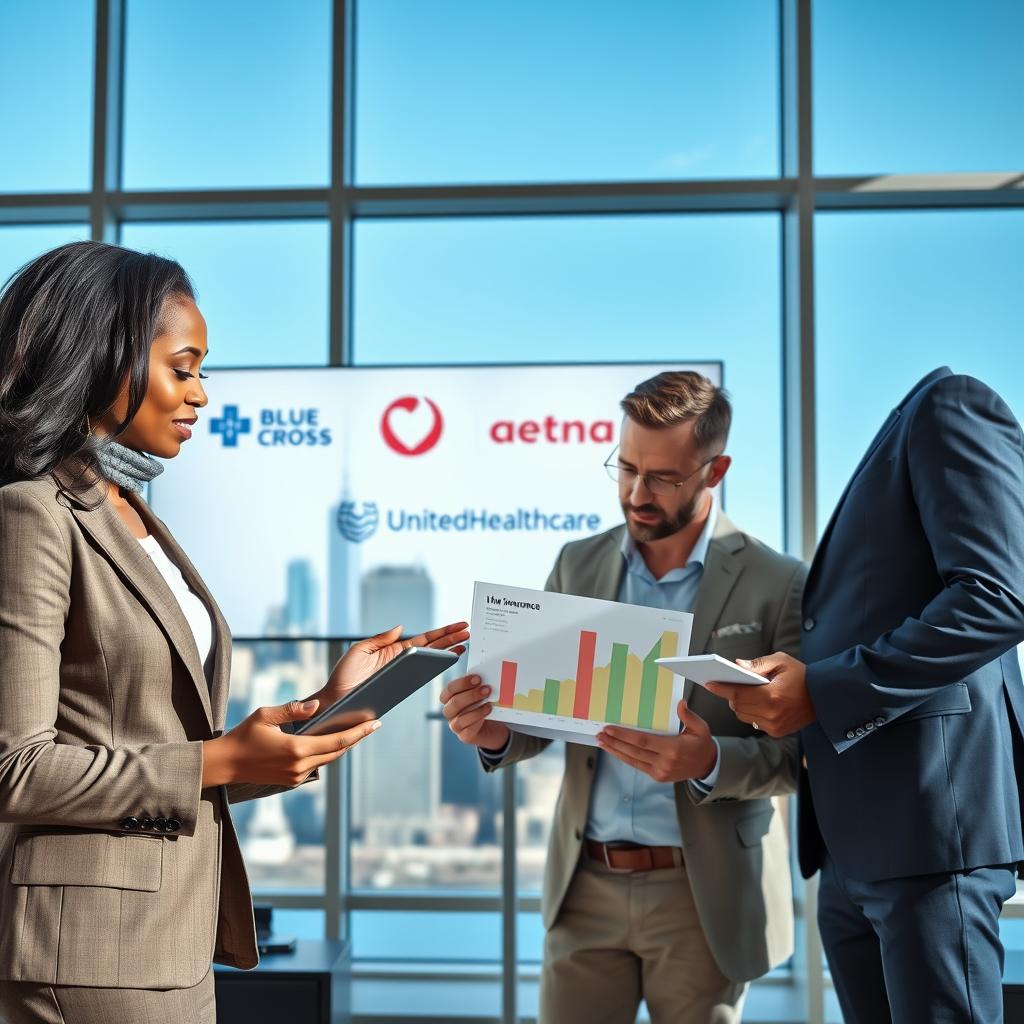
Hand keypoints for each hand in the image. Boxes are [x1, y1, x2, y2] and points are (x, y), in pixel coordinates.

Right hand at [202, 699, 380, 787]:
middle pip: (338, 752)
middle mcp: (299, 766)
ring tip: (356, 731)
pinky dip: (326, 754)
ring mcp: (296, 776)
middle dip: (356, 738)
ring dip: (342, 747)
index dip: (359, 733)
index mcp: (296, 749)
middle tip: (372, 724)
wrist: (225, 764)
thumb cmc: (243, 736)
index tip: (376, 724)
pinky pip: (316, 765)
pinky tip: (331, 742)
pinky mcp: (291, 781)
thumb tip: (316, 706)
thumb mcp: (265, 715)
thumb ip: (293, 709)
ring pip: (328, 760)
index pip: (337, 741)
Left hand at [321, 620, 469, 703]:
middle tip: (469, 631)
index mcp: (394, 651)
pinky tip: (446, 663)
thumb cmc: (344, 676)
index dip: (442, 632)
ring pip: (429, 661)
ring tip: (464, 644)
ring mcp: (403, 675)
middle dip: (451, 639)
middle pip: (432, 648)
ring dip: (447, 652)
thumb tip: (401, 627)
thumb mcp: (360, 650)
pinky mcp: (400, 687)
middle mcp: (402, 662)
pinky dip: (434, 669)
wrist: (335, 700)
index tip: (459, 625)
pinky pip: (420, 676)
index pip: (424, 639)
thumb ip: (381, 638)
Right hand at [439, 674, 510, 752]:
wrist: (492, 727)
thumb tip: (486, 678)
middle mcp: (450, 712)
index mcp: (450, 698)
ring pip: (460, 718)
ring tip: (489, 703)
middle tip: (487, 689)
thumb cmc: (483, 706)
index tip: (478, 678)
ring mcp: (455, 726)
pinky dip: (478, 720)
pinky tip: (488, 712)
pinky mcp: (464, 736)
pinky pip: (468, 730)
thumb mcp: (480, 694)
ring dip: (477, 709)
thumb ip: (478, 687)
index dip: (463, 683)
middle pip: (455, 703)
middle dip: (472, 695)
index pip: (450, 689)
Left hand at [596, 700, 716, 782]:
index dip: (624, 735)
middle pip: (633, 751)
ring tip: (602, 742)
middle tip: (600, 734)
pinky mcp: (657, 776)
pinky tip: (615, 750)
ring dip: (615, 750)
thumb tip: (680, 703)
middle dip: (614, 742)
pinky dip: (624, 758)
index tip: (610, 728)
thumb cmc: (702, 745)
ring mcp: (660, 771)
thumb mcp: (701, 728)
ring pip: (632, 760)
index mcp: (673, 749)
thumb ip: (688, 716)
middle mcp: (664, 762)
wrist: (707, 766)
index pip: (643, 741)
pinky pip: (637, 766)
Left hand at [705, 652, 815, 736]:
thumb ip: (758, 664)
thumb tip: (737, 665)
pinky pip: (754, 722)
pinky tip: (758, 702)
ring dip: (740, 705)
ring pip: (743, 716)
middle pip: (737, 706)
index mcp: (772, 696)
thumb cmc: (802, 676)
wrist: (824, 697)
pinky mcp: (777, 732)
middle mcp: (772, 714)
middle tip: (728, 683)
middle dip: (730, 695)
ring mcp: (775, 726)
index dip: (721, 688)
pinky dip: (751, 712)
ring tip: (744, 692)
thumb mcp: (782, 661)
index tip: (709, 682)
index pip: (738, 693)